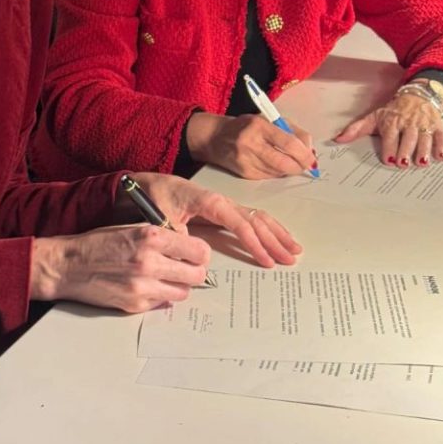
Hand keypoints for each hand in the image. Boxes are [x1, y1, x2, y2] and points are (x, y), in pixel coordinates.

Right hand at [30, 225, 209, 312]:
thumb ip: (161, 237)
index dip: (200, 254)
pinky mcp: (136, 304)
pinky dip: (159, 296)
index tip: (196, 255)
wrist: (69, 265)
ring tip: (164, 278)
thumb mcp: (132, 228)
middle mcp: (150, 262)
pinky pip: (162, 303)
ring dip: (178, 286)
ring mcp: (143, 286)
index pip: (199, 251)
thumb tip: (186, 248)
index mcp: (151, 237)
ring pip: (183, 293)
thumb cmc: (98, 243)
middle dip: (194, 272)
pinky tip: (145, 286)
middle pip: (197, 275)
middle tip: (185, 269)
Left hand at [135, 173, 302, 268]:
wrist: (149, 182)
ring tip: (293, 249)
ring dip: (277, 233)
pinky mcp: (223, 209)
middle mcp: (223, 201)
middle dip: (274, 241)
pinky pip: (251, 218)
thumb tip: (195, 255)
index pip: (241, 225)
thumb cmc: (156, 196)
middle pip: (256, 221)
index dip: (255, 244)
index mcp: (211, 202)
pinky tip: (277, 237)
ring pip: (258, 217)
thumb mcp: (162, 217)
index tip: (267, 261)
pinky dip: (268, 228)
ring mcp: (225, 204)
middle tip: (290, 259)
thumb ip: (179, 235)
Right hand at [185, 112, 315, 179]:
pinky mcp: (244, 173)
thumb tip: (310, 150)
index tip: (312, 159)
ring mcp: (245, 160)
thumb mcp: (269, 120)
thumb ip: (293, 132)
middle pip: (283, 162)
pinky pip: (269, 177)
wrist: (216, 138)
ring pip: (278, 172)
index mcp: (259, 125)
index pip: (288, 143)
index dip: (304, 154)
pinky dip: (277, 173)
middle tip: (306, 165)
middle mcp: (250, 143)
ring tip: (292, 163)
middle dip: (299, 166)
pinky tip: (276, 166)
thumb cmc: (248, 126)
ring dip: (289, 170)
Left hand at [334, 93, 442, 167]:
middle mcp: (408, 122)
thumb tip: (337, 140)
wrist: (417, 95)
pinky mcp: (437, 125)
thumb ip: (356, 129)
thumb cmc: (393, 111)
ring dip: (423, 150)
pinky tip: (440, 156)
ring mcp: (423, 124)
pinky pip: (440, 136)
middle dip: (405, 150)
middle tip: (403, 163)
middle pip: (408, 137)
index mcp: (392, 121)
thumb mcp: (374, 117)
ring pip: (424, 138)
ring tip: (421, 163)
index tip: (389, 159)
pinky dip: (441, 146)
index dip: (390, 147)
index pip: (391, 135)